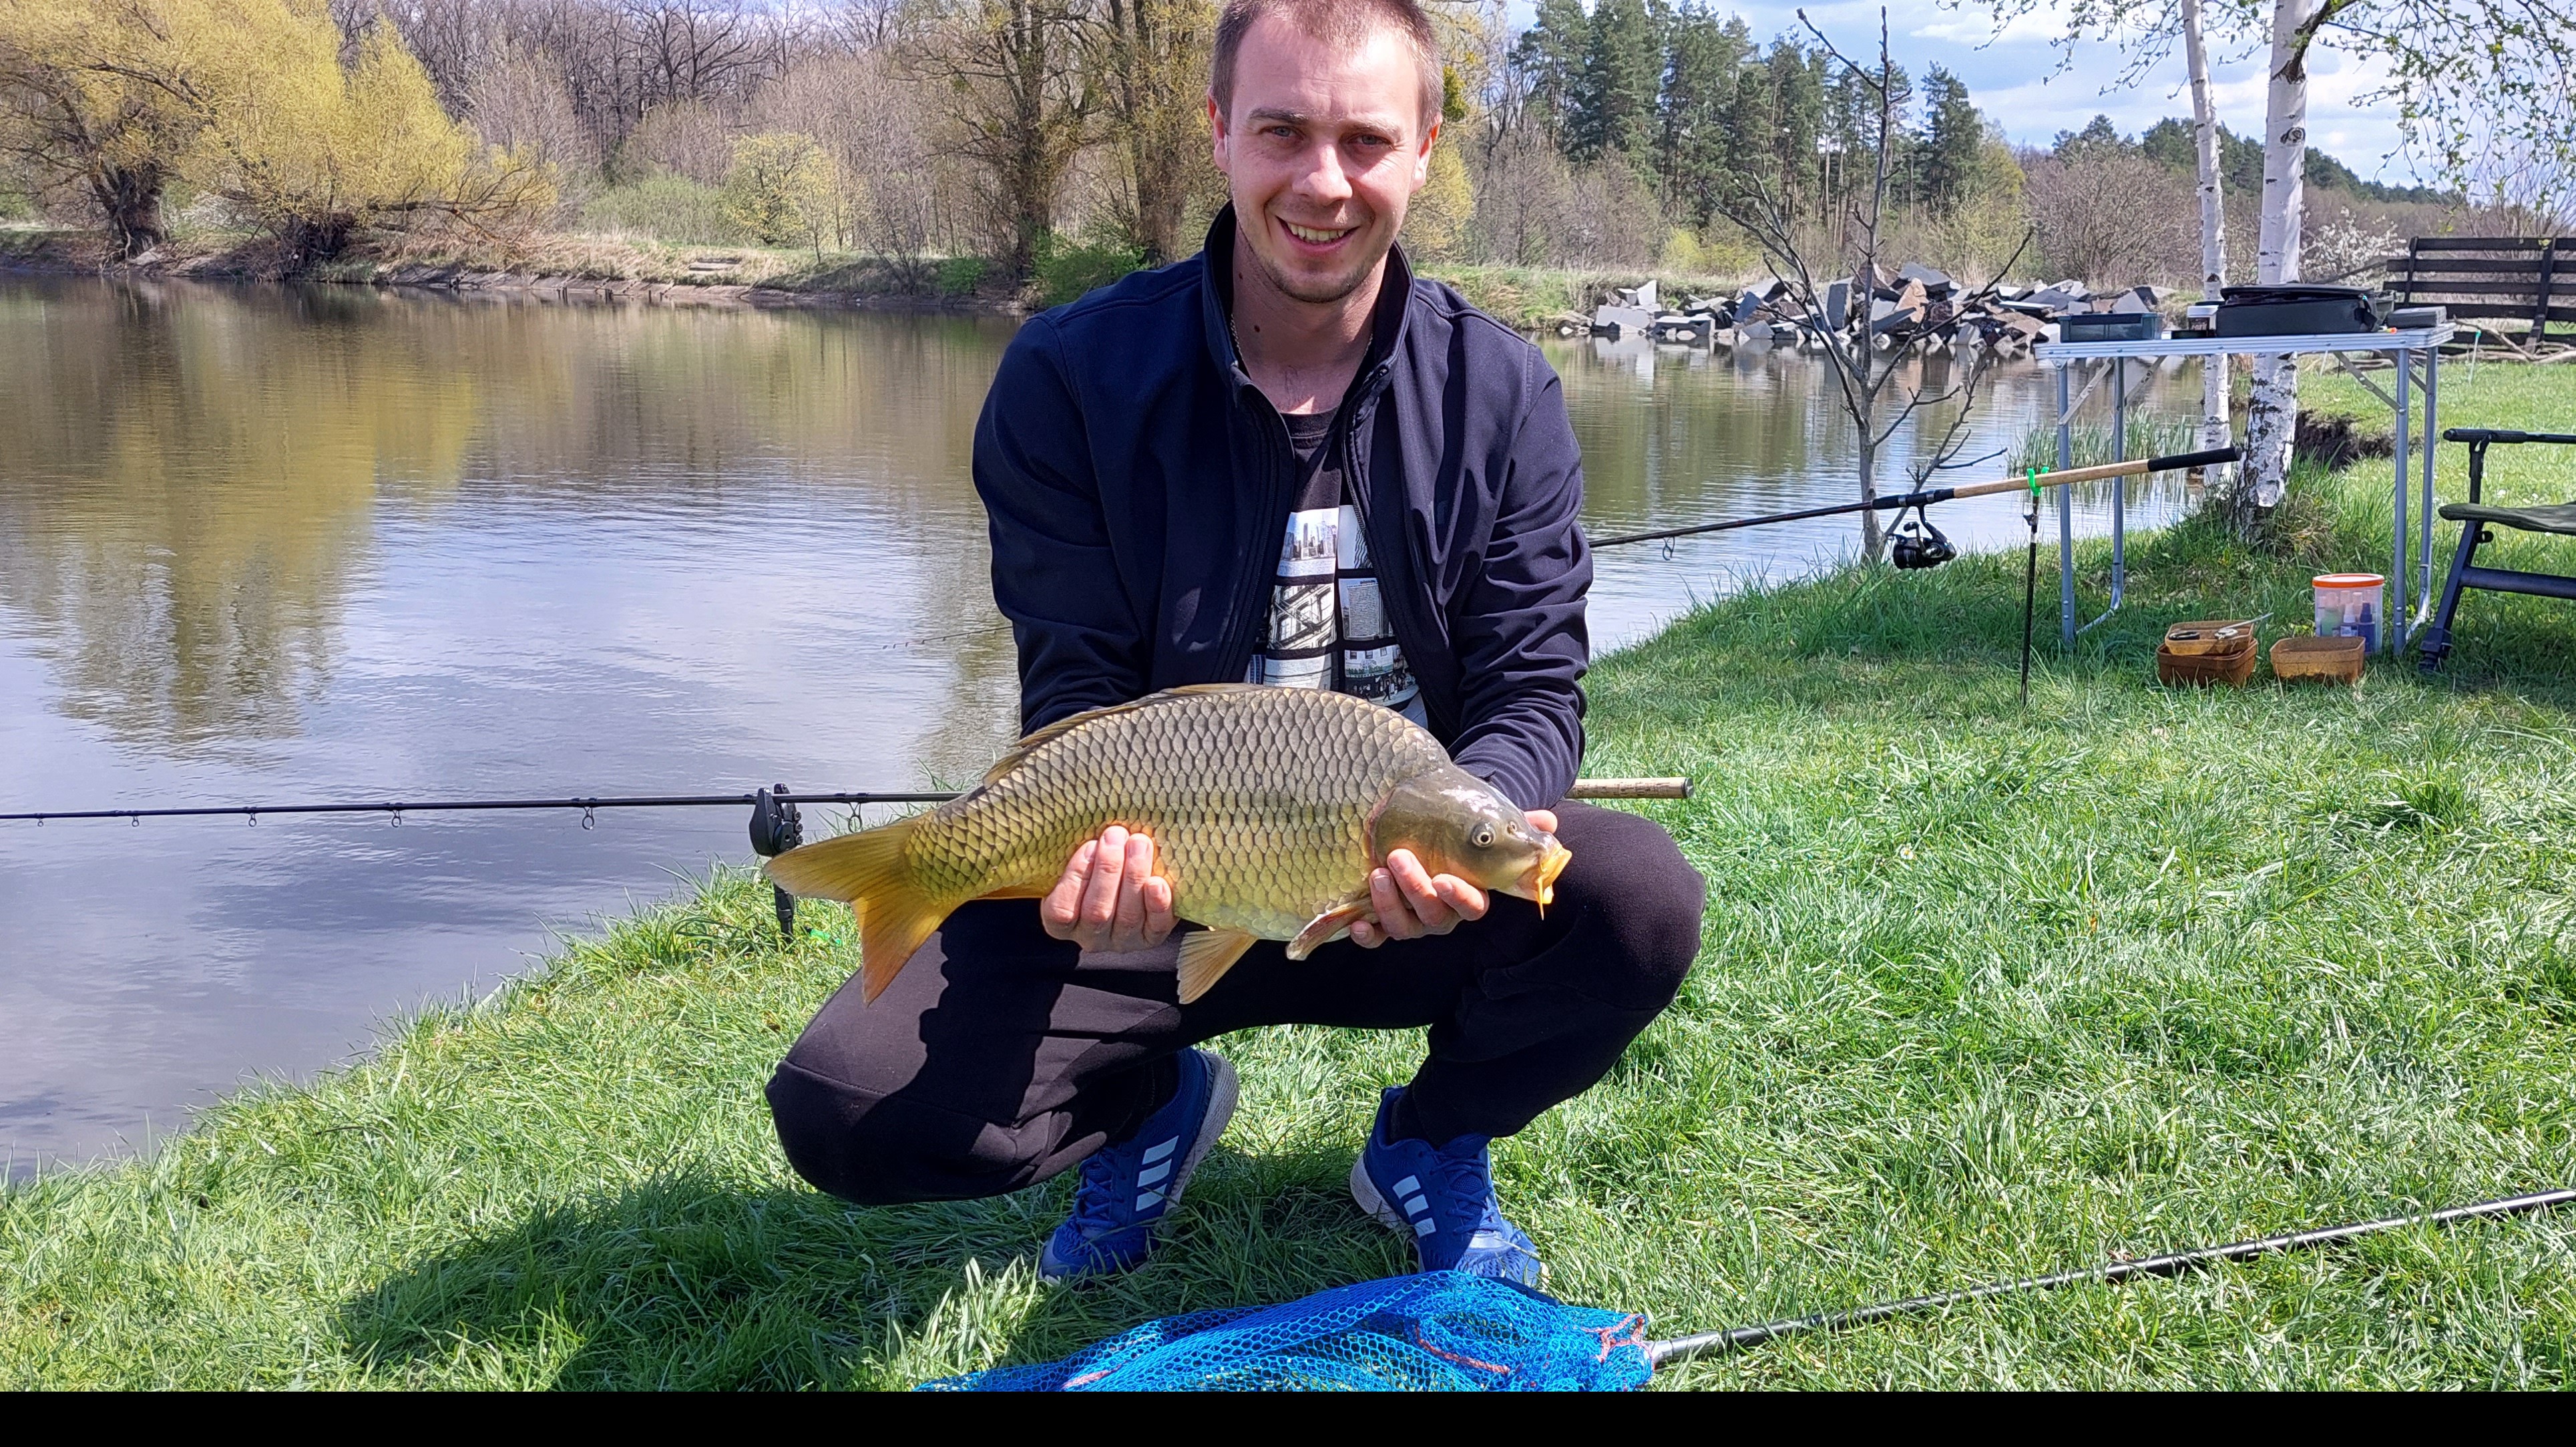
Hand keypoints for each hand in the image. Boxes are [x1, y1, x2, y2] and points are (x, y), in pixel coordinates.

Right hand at [1040, 825, 1175, 953]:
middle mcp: (1090, 937)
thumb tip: (1093, 822)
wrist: (1129, 879)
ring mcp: (1121, 940)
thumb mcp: (1079, 860)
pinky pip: (1155, 927)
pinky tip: (1158, 882)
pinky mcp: (1150, 939)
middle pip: (1097, 912)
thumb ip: (1081, 851)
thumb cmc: (1096, 864)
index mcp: (1063, 921)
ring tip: (1139, 843)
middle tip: (1117, 835)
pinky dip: (1158, 905)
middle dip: (1108, 870)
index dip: (1075, 878)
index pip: (1061, 910)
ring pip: (1127, 917)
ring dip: (1134, 877)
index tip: (1089, 845)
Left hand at [1349, 809, 1556, 947]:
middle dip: (1415, 890)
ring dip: (1389, 906)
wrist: (1426, 838)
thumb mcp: (1485, 828)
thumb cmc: (1459, 838)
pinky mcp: (1385, 922)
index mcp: (1468, 896)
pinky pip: (1378, 938)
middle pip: (1433, 916)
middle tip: (1398, 858)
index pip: (1471, 907)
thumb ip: (1518, 826)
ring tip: (1376, 874)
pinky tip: (1357, 922)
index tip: (1444, 878)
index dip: (1459, 897)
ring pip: (1404, 928)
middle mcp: (1442, 915)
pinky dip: (1368, 935)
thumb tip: (1549, 822)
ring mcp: (1414, 921)